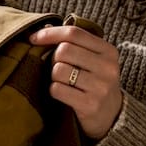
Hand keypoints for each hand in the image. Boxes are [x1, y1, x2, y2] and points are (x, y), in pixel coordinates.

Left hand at [29, 24, 123, 139]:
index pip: (73, 33)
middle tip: (57, 67)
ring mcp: (100, 87)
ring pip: (58, 70)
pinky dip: (54, 90)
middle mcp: (107, 67)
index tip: (34, 38)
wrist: (111, 116)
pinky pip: (57, 89)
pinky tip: (64, 94)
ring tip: (64, 81)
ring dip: (54, 76)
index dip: (50, 33)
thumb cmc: (95, 82)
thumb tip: (43, 29)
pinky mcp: (90, 105)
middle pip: (64, 50)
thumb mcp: (93, 59)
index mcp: (108, 50)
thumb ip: (74, 43)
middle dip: (53, 58)